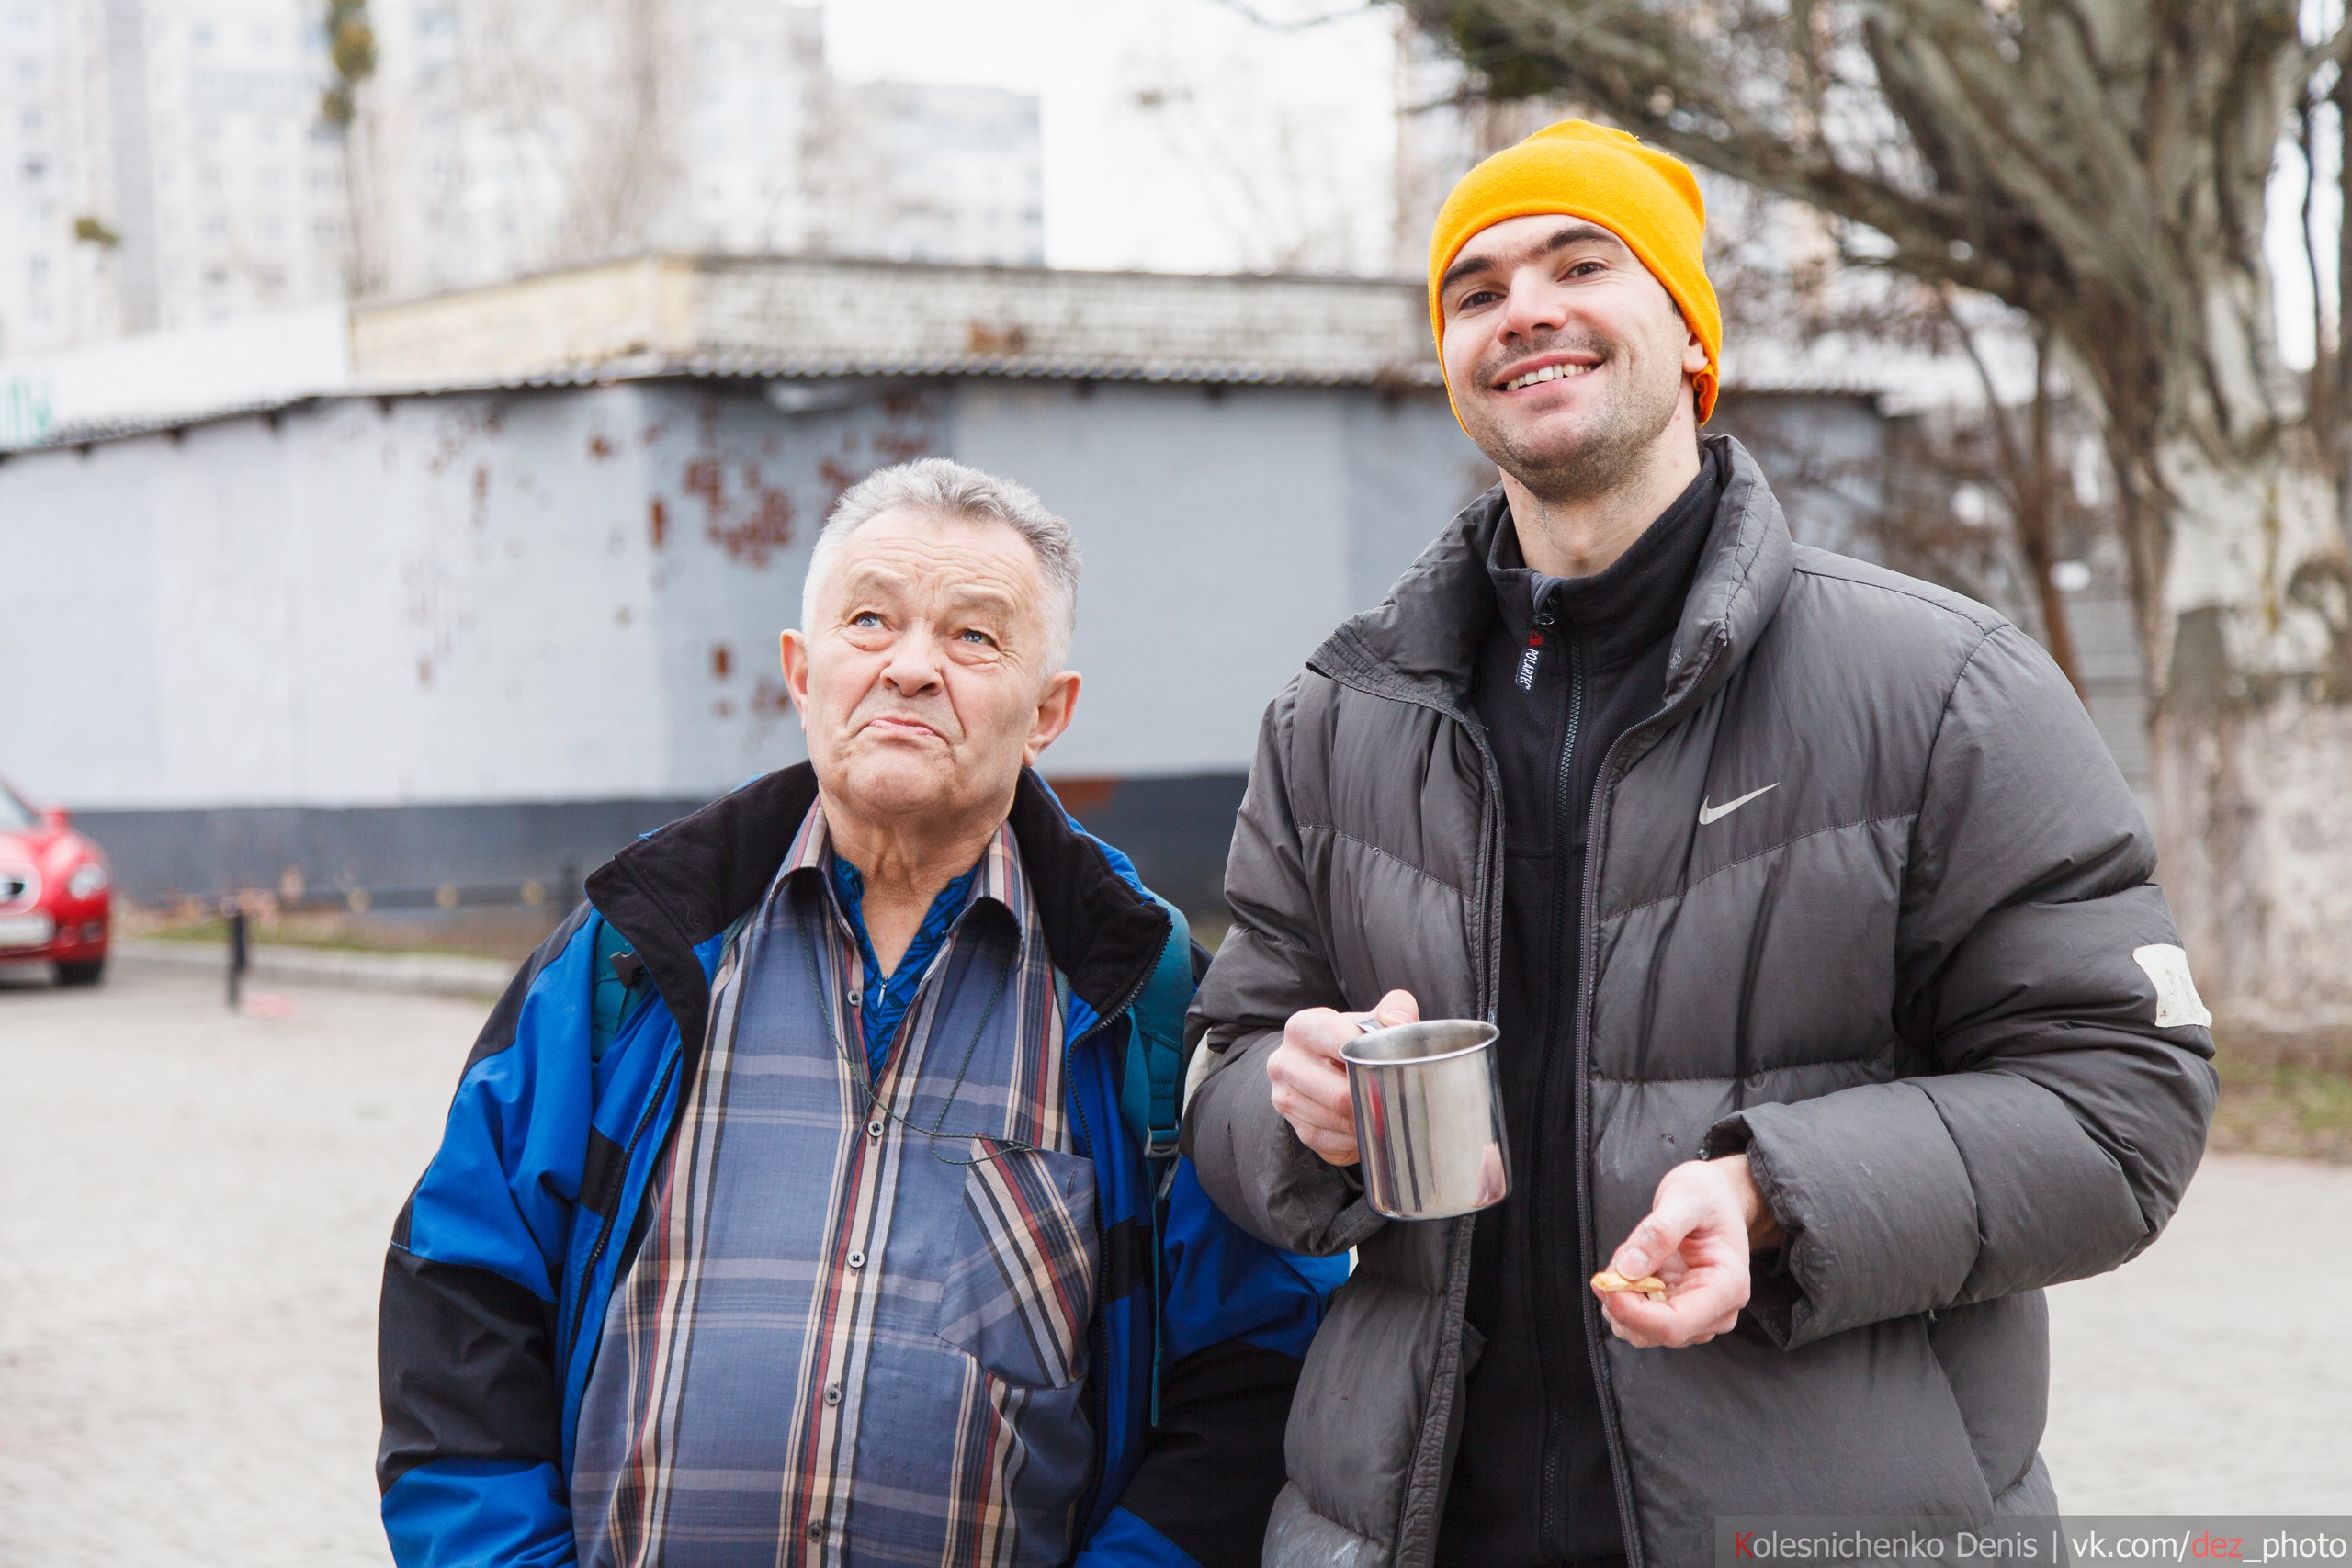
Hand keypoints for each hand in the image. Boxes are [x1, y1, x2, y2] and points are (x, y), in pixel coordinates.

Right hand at [1266, 990, 1419, 1165]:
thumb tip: (1397, 1020)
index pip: (1340, 1043)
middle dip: (1371, 1100)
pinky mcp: (1295, 1127)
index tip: (1393, 1066)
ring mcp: (1284, 1097)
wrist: (1326, 1070)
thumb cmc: (1354, 1043)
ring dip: (1364, 1122)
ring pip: (1336, 1120)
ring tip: (1383, 1113)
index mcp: (1302, 1027)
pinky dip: (1354, 1138)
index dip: (1372, 1058)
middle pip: (1338, 1094)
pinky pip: (1331, 1140)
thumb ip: (1394, 1008)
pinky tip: (1365, 1128)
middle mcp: (1284, 1062)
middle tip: (1395, 1100)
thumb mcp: (1371, 1019)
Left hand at [1595, 1154, 1780, 1348]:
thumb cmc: (1707, 1196)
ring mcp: (1697, 1316)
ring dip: (1621, 1296)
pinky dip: (1624, 1294)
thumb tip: (1627, 1271)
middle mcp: (1716, 1311)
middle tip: (1616, 1258)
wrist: (1716, 1199)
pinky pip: (1639, 1317)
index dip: (1633, 1313)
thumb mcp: (1685, 1199)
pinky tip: (1632, 1264)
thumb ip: (1658, 1233)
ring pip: (1642, 1330)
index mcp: (1727, 1287)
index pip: (1675, 1325)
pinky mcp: (1678, 1311)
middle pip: (1656, 1333)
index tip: (1606, 1284)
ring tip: (1632, 1253)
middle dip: (1622, 1301)